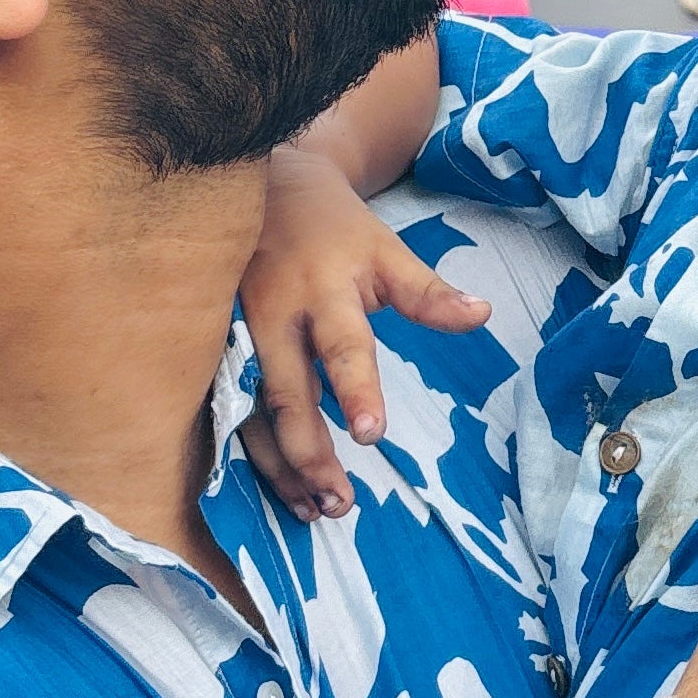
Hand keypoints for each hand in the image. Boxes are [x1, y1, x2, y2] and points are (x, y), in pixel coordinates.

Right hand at [238, 145, 486, 520]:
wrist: (262, 187)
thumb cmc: (334, 227)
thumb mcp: (386, 250)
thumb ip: (428, 293)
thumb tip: (483, 314)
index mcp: (320, 291)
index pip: (342, 346)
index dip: (356, 390)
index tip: (373, 435)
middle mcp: (271, 317)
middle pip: (286, 394)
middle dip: (310, 453)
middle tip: (340, 503)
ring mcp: (234, 336)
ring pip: (250, 412)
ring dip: (280, 466)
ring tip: (315, 510)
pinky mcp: (214, 351)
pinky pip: (228, 411)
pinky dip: (255, 454)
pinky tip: (282, 490)